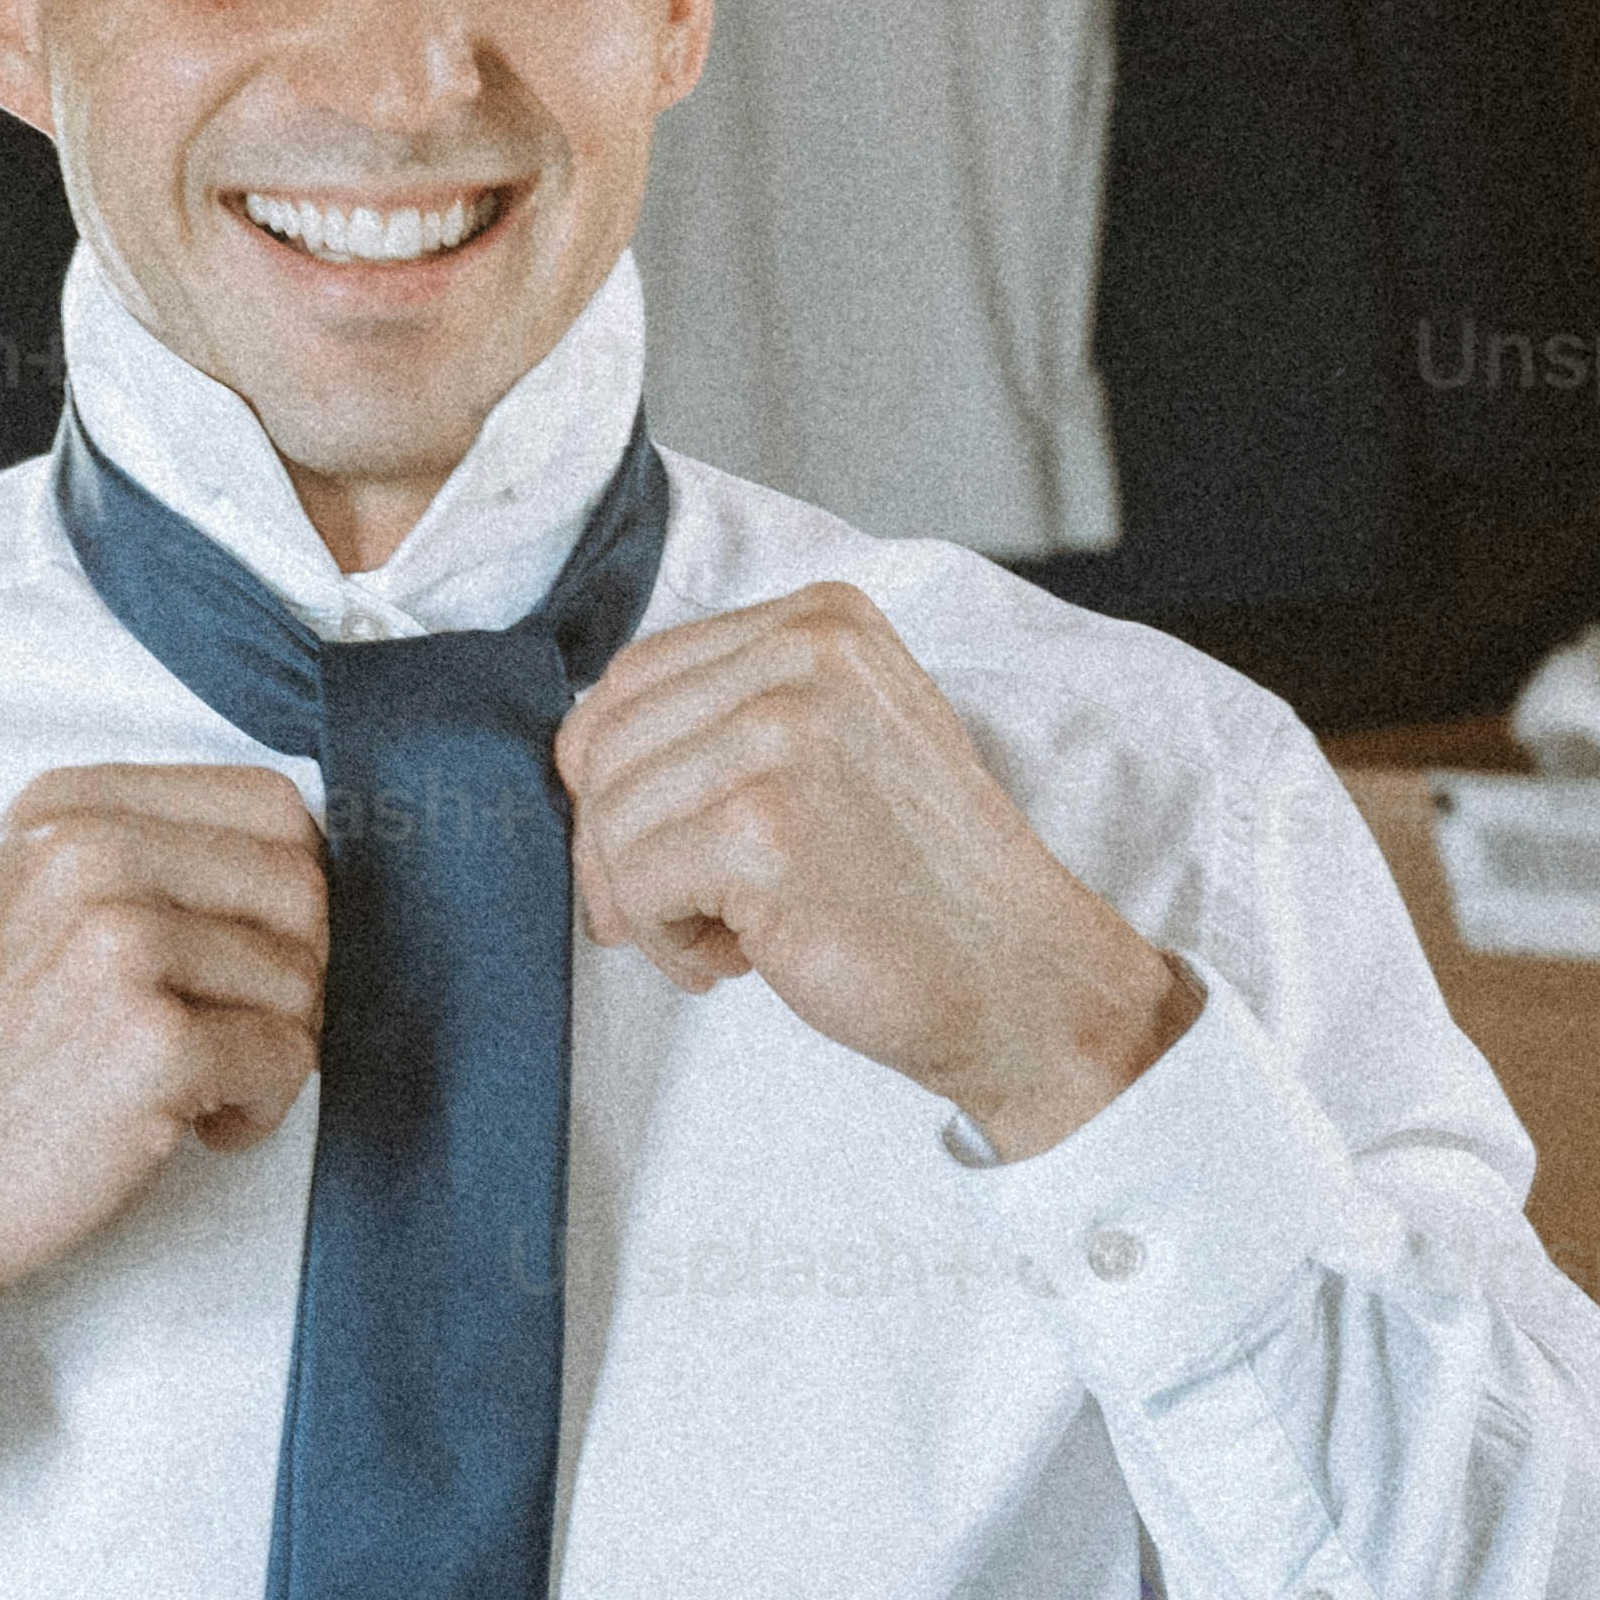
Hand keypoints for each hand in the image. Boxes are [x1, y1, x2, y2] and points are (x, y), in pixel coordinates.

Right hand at [0, 762, 326, 1379]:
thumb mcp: (40, 909)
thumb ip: (153, 862)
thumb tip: (314, 870)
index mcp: (67, 808)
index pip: (272, 805)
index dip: (288, 896)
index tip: (243, 960)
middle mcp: (87, 852)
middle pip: (302, 887)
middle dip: (291, 975)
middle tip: (223, 1035)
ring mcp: (116, 941)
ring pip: (304, 978)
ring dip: (271, 1050)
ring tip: (186, 1087)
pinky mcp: (149, 1041)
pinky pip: (288, 1059)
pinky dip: (256, 1110)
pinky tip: (184, 1128)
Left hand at [552, 584, 1195, 1161]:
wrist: (1022, 979)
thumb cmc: (918, 881)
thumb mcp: (839, 743)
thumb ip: (729, 716)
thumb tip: (576, 757)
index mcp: (821, 619)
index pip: (633, 678)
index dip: (617, 777)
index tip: (663, 847)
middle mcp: (803, 655)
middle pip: (607, 744)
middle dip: (621, 847)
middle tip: (691, 911)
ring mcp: (783, 735)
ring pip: (609, 817)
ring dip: (646, 902)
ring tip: (731, 935)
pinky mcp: (762, 828)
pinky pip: (631, 886)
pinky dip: (666, 942)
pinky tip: (737, 958)